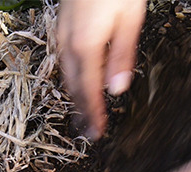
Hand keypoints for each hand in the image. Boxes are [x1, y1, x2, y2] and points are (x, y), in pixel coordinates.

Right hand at [57, 0, 145, 139]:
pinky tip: (77, 80)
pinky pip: (63, 60)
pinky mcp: (61, 26)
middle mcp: (67, 44)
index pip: (88, 91)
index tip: (97, 134)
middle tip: (88, 131)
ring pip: (65, 74)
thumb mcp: (130, 19)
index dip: (92, 115)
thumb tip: (116, 89)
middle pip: (72, 86)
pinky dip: (70, 77)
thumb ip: (122, 55)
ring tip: (83, 113)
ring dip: (74, 96)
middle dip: (80, 111)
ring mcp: (61, 34)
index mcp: (86, 46)